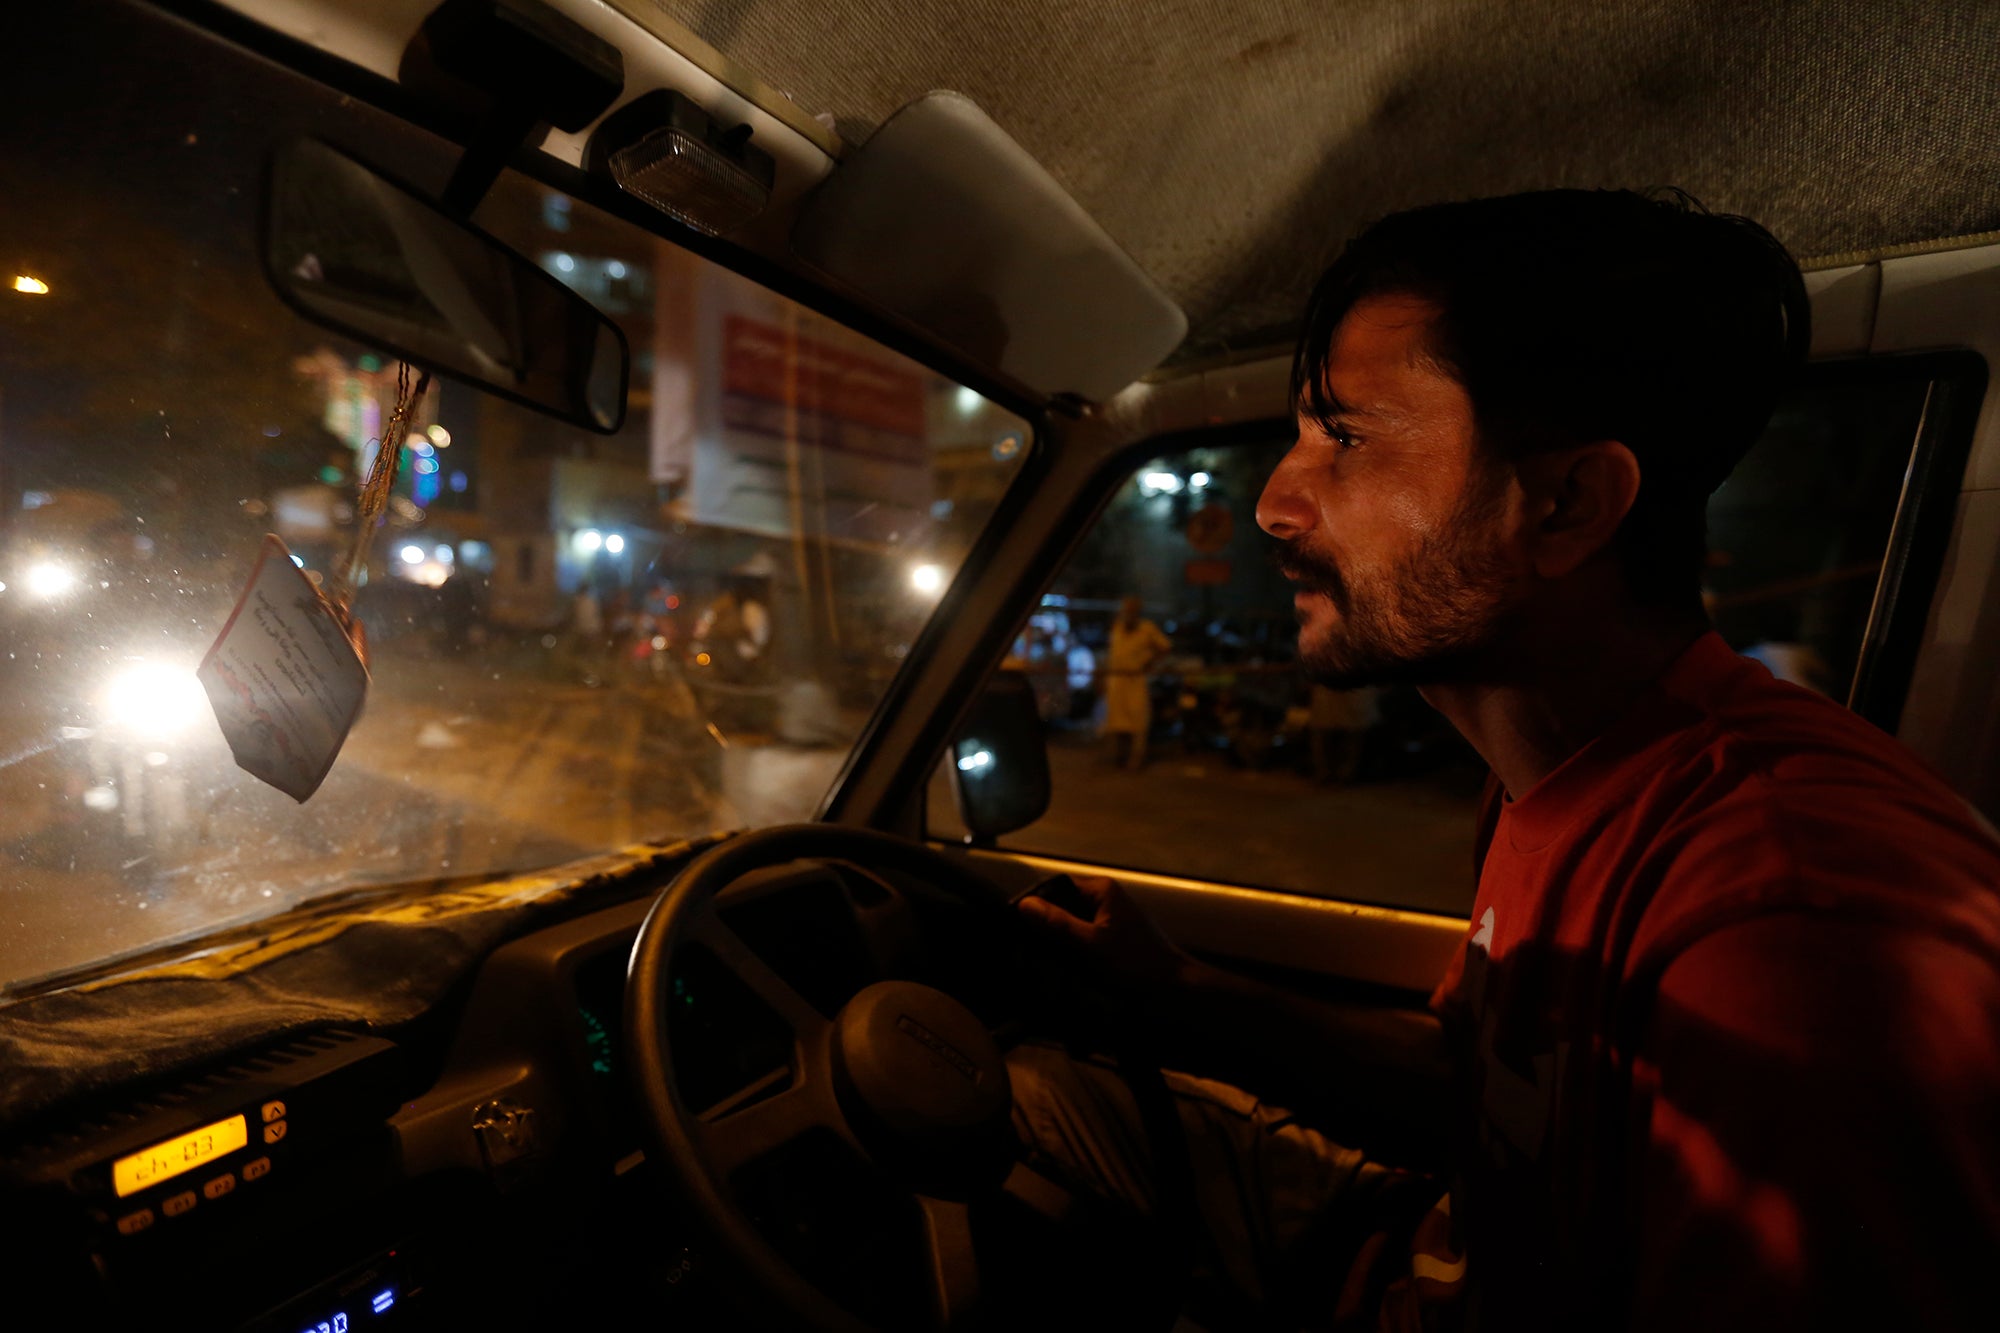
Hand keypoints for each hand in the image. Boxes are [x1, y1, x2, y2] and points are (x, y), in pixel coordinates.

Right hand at [1016, 875, 1194, 997]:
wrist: (1173, 990)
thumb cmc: (1135, 963)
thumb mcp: (1091, 945)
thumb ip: (1058, 924)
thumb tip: (1023, 905)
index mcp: (1101, 890)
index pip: (1056, 887)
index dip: (1036, 905)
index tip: (1016, 927)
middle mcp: (1105, 899)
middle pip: (1062, 905)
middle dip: (1046, 926)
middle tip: (1026, 947)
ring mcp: (1109, 919)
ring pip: (1071, 924)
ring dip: (1058, 941)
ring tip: (1040, 959)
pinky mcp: (1112, 938)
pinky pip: (1082, 938)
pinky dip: (1071, 951)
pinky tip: (1061, 967)